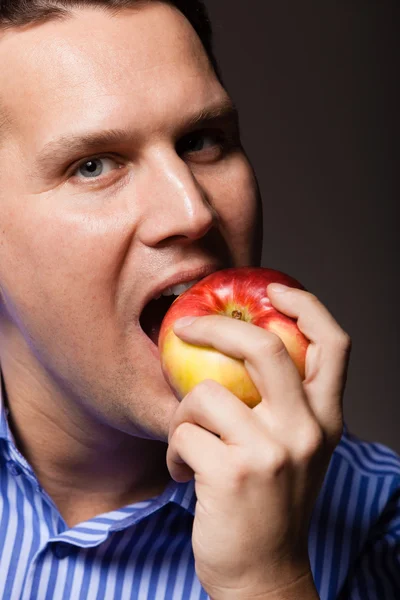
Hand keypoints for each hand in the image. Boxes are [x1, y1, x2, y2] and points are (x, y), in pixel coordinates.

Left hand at [166, 284, 350, 599]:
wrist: (264, 574)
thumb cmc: (272, 505)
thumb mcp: (295, 450)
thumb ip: (284, 405)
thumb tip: (240, 349)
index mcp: (326, 419)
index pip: (334, 343)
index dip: (306, 304)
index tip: (272, 288)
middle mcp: (307, 431)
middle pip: (264, 346)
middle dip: (216, 326)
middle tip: (185, 326)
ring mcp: (273, 452)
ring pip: (205, 393)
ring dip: (182, 415)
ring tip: (188, 444)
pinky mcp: (234, 474)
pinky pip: (182, 434)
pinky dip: (173, 451)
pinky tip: (184, 474)